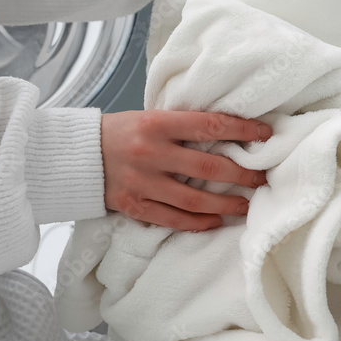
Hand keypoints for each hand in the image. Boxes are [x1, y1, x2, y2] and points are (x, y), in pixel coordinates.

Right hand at [100, 110, 271, 231]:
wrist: (75, 155)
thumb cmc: (121, 132)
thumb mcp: (150, 117)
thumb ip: (182, 126)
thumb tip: (228, 134)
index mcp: (157, 123)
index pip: (209, 125)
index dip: (242, 130)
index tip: (265, 134)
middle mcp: (150, 152)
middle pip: (208, 167)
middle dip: (242, 174)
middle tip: (262, 178)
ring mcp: (141, 182)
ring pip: (194, 199)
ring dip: (225, 203)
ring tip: (245, 204)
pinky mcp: (134, 206)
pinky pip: (173, 219)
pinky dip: (198, 222)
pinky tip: (216, 220)